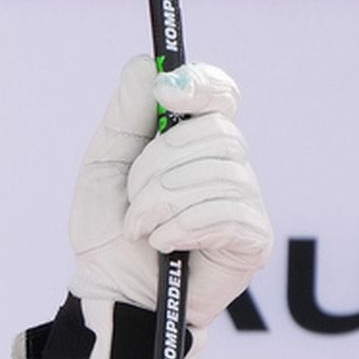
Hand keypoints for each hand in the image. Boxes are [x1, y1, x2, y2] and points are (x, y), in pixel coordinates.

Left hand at [68, 56, 273, 336]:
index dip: (201, 86)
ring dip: (161, 205)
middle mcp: (228, 166)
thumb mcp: (104, 167)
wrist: (111, 294)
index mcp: (195, 143)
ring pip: (215, 174)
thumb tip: (147, 64)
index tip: (167, 95)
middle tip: (132, 205)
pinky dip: (182, 228)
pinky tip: (164, 245)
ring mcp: (246, 201)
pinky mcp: (253, 239)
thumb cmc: (109, 233)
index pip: (220, 94)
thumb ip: (125, 116)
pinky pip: (225, 213)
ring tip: (140, 231)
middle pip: (212, 135)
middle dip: (156, 169)